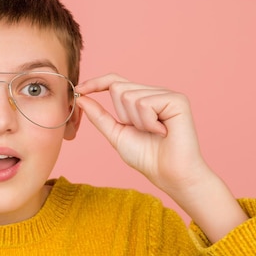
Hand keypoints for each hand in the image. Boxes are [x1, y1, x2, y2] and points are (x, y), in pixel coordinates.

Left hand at [75, 74, 246, 241]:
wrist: (169, 174)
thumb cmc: (146, 157)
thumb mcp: (115, 134)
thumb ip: (99, 116)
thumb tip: (81, 98)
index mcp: (140, 98)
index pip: (114, 81)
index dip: (96, 83)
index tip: (78, 90)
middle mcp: (153, 92)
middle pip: (118, 87)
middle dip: (121, 115)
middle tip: (140, 131)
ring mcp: (166, 94)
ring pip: (129, 95)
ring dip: (136, 121)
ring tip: (153, 133)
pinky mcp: (177, 99)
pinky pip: (145, 103)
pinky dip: (147, 122)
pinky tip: (162, 131)